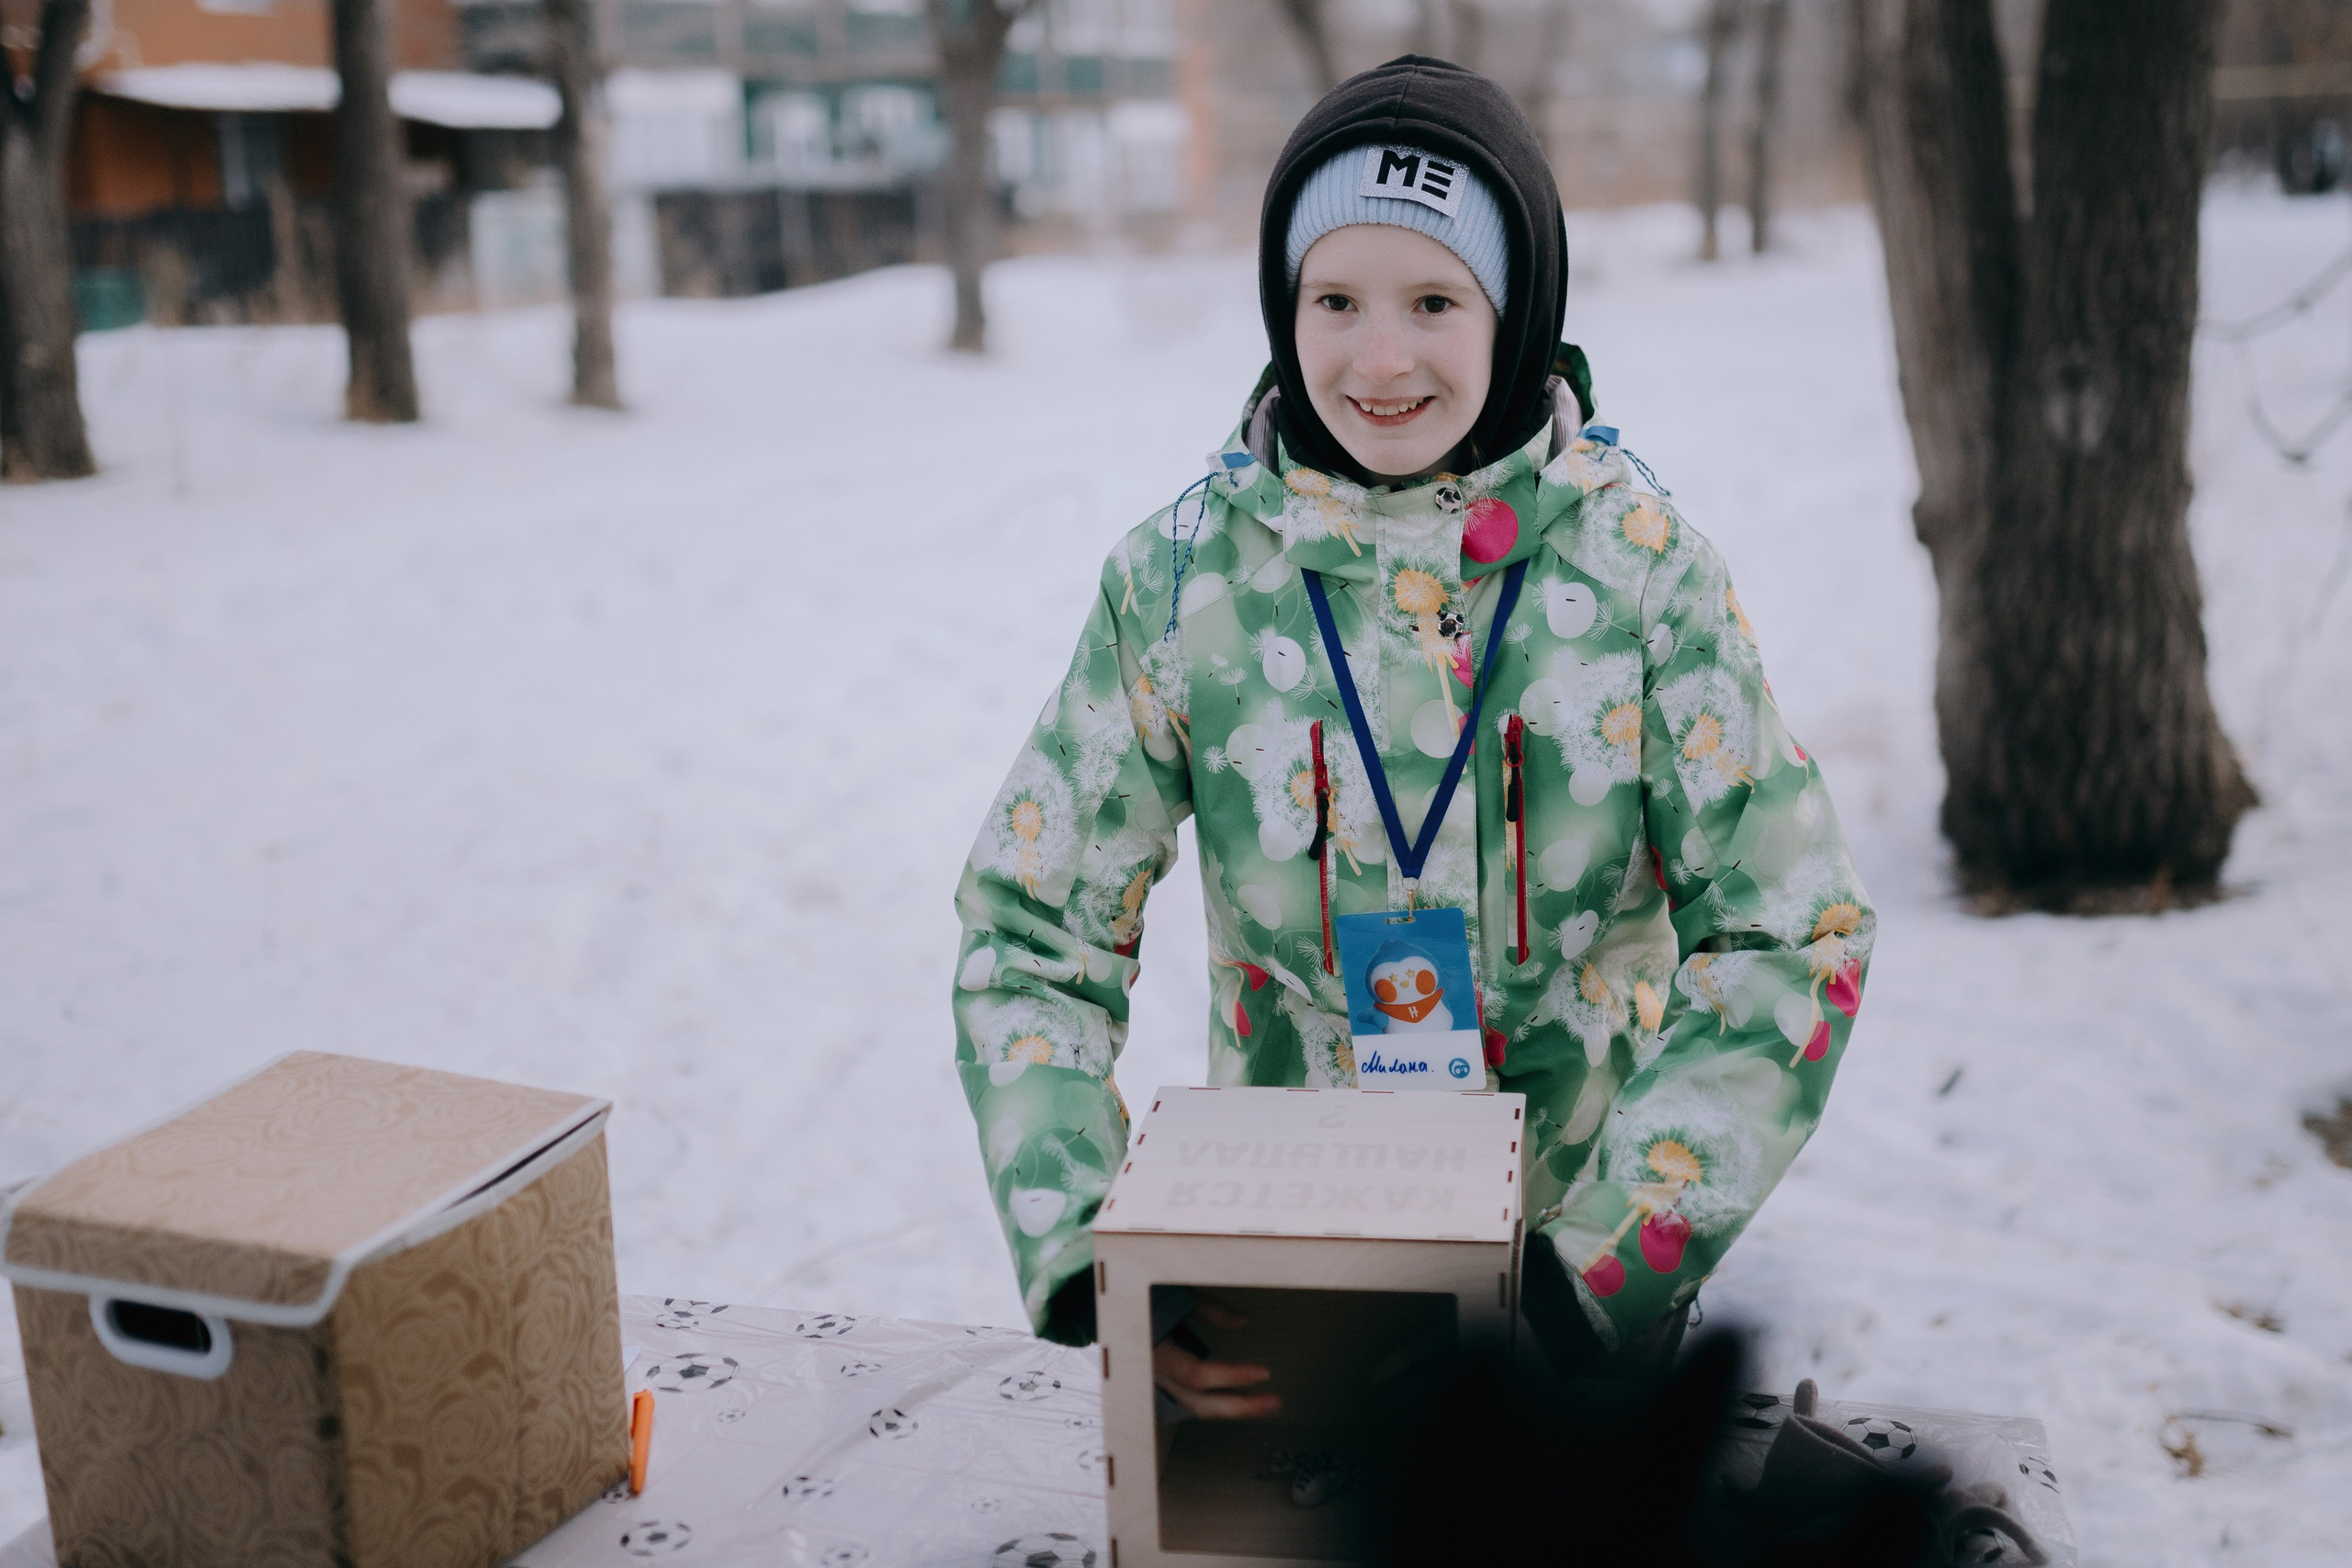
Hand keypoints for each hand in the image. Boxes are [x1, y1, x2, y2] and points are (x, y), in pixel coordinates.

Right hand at [1152, 1296, 1281, 1419]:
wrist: (1108, 1309)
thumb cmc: (1142, 1297)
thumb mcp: (1176, 1293)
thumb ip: (1209, 1309)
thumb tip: (1243, 1321)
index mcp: (1158, 1354)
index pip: (1200, 1375)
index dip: (1234, 1376)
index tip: (1265, 1372)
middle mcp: (1157, 1377)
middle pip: (1202, 1404)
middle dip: (1241, 1406)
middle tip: (1275, 1401)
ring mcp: (1158, 1385)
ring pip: (1198, 1408)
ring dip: (1234, 1408)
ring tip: (1265, 1404)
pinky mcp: (1162, 1386)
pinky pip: (1191, 1402)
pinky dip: (1216, 1404)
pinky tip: (1237, 1401)